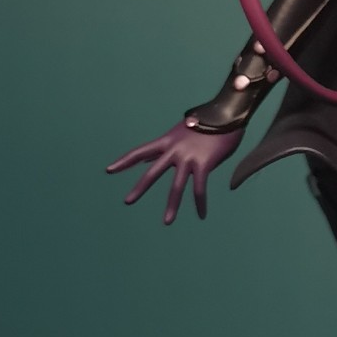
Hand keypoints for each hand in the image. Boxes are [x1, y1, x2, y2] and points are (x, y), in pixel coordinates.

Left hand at [106, 121, 241, 223]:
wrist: (226, 114)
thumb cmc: (208, 122)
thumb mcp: (183, 133)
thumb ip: (169, 147)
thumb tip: (152, 158)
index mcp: (167, 141)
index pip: (140, 152)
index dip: (124, 161)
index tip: (109, 170)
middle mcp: (174, 150)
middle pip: (153, 172)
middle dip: (140, 187)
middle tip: (127, 201)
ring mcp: (188, 158)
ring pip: (176, 186)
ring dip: (172, 206)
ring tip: (167, 222)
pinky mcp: (204, 164)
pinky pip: (200, 189)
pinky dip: (200, 204)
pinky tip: (201, 215)